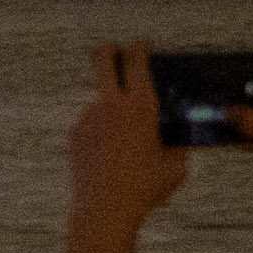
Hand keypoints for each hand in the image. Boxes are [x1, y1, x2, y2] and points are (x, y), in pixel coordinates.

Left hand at [67, 44, 186, 242]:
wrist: (105, 209)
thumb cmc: (147, 188)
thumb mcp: (176, 164)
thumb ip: (176, 141)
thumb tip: (178, 132)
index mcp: (140, 106)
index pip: (137, 62)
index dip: (140, 47)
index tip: (142, 44)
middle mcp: (110, 105)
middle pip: (102, 59)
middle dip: (109, 49)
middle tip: (115, 49)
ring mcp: (88, 117)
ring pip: (102, 103)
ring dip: (113, 113)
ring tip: (127, 146)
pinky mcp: (75, 132)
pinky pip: (92, 126)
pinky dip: (103, 135)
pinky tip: (111, 158)